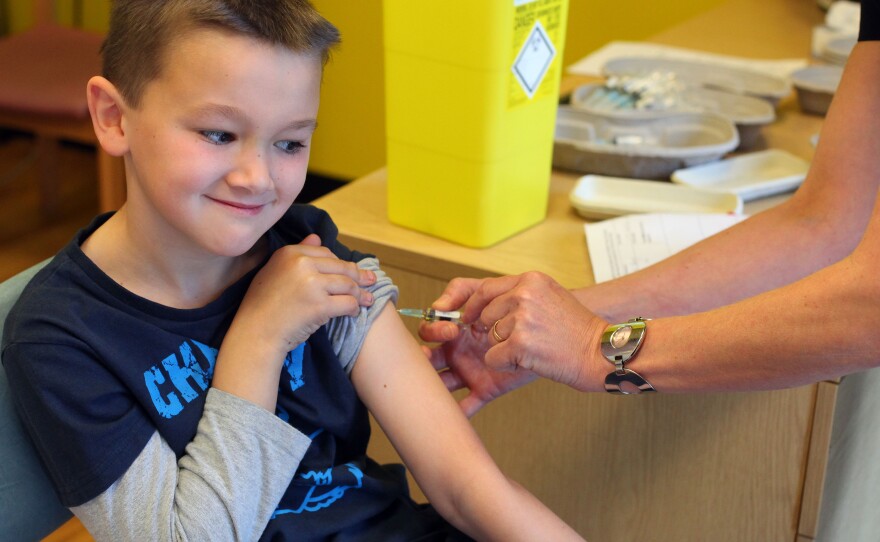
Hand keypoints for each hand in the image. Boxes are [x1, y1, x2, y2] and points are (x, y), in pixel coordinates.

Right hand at [234, 234, 376, 356]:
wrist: (255, 333)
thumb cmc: (263, 305)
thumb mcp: (275, 271)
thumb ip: (298, 252)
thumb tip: (317, 236)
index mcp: (290, 253)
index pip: (326, 252)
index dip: (340, 263)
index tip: (350, 271)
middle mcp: (302, 264)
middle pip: (341, 267)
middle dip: (359, 276)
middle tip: (371, 282)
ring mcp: (312, 284)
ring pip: (348, 284)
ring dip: (360, 294)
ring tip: (368, 299)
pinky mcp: (320, 305)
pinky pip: (348, 303)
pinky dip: (354, 308)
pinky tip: (354, 312)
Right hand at [419, 277, 536, 416]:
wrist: (545, 331)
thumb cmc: (513, 310)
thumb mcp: (489, 292)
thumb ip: (463, 290)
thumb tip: (438, 305)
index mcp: (453, 331)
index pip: (429, 331)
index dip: (433, 330)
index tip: (452, 328)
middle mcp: (456, 352)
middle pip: (428, 359)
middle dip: (423, 358)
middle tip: (431, 355)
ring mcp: (468, 372)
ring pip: (441, 383)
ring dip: (433, 386)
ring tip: (433, 387)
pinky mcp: (484, 389)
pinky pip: (467, 405)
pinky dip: (459, 412)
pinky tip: (453, 416)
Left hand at [464, 272, 607, 391]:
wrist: (601, 352)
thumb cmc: (579, 330)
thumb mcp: (551, 297)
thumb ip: (522, 295)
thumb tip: (487, 305)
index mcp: (531, 280)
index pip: (487, 289)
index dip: (475, 306)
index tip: (469, 317)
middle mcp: (524, 294)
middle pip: (486, 316)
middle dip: (497, 332)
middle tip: (526, 340)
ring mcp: (521, 318)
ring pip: (490, 339)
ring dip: (507, 349)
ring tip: (536, 348)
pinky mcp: (519, 343)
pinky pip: (493, 358)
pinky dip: (507, 364)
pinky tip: (532, 360)